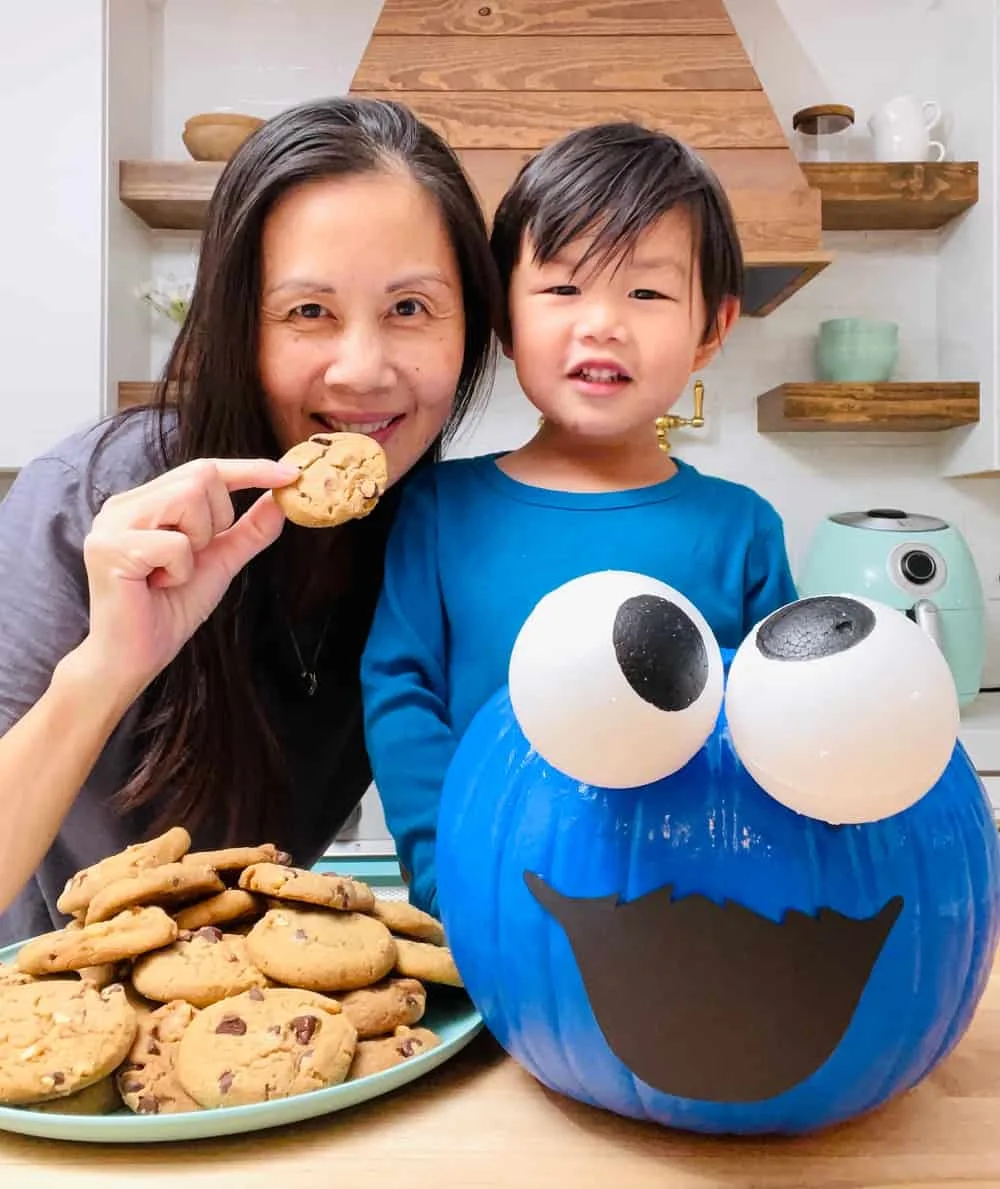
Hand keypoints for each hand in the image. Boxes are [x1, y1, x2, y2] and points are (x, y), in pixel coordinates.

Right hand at [80, 457, 298, 697]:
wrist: (135, 657)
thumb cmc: (169, 610)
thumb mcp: (220, 563)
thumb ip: (248, 531)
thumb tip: (279, 501)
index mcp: (146, 502)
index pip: (203, 469)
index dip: (249, 469)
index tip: (290, 474)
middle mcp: (125, 504)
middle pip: (200, 476)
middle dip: (218, 519)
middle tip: (196, 557)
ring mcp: (112, 523)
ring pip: (188, 499)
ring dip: (197, 543)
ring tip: (172, 572)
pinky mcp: (109, 548)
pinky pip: (175, 543)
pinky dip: (180, 570)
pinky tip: (157, 587)